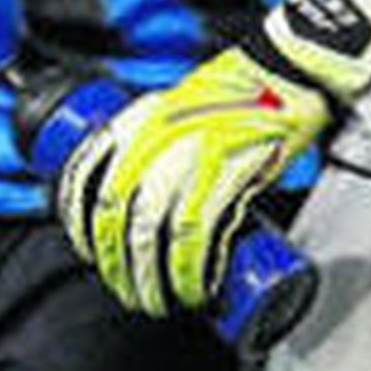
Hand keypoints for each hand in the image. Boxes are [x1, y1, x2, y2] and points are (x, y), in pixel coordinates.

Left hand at [57, 42, 330, 316]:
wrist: (289, 69)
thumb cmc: (239, 91)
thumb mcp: (179, 107)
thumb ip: (155, 142)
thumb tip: (139, 195)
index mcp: (140, 119)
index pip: (88, 176)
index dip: (81, 224)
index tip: (90, 252)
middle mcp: (157, 135)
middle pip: (116, 213)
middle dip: (116, 263)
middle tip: (127, 289)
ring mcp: (190, 153)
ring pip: (150, 230)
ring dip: (150, 278)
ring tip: (158, 300)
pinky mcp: (228, 171)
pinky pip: (197, 233)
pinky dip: (190, 270)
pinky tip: (192, 290)